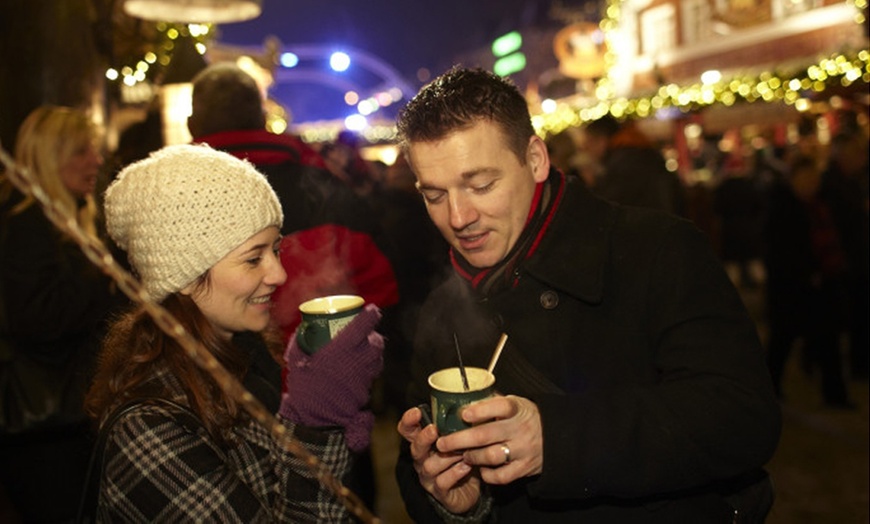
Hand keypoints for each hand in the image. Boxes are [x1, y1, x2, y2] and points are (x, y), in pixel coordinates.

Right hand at [280, 304, 383, 451]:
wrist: (316, 419)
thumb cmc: (305, 389)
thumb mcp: (297, 361)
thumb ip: (301, 342)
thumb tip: (303, 328)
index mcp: (342, 348)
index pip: (364, 324)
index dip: (371, 314)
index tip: (371, 310)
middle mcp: (357, 360)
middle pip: (376, 340)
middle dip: (373, 334)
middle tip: (364, 332)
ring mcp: (364, 375)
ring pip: (378, 356)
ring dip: (373, 350)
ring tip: (362, 349)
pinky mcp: (366, 389)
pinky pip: (373, 372)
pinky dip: (370, 366)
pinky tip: (359, 366)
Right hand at [397, 406, 481, 513]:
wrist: (471, 490)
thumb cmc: (464, 457)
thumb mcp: (460, 438)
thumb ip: (459, 423)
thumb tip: (471, 401)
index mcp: (424, 443)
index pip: (408, 430)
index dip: (408, 421)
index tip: (416, 411)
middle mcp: (422, 459)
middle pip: (415, 448)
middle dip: (424, 438)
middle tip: (434, 430)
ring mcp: (429, 477)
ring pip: (430, 466)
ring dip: (447, 457)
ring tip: (462, 451)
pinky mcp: (440, 492)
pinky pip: (442, 482)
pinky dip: (454, 474)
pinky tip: (465, 467)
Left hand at [436, 395, 543, 484]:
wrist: (557, 437)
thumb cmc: (527, 417)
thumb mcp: (516, 403)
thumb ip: (493, 402)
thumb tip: (463, 397)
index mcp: (517, 409)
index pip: (500, 407)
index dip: (481, 410)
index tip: (463, 414)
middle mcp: (520, 429)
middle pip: (485, 435)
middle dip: (459, 440)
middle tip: (442, 443)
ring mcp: (523, 450)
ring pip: (491, 456)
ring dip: (472, 457)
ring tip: (463, 455)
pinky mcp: (525, 468)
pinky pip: (501, 475)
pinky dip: (488, 474)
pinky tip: (481, 468)